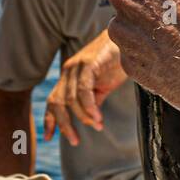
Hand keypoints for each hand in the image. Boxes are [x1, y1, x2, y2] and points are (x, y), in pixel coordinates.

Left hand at [43, 30, 125, 144]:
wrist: (130, 38)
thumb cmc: (117, 61)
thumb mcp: (103, 85)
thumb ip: (94, 100)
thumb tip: (91, 120)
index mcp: (69, 76)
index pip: (53, 101)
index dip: (50, 120)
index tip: (50, 138)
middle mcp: (68, 70)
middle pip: (58, 103)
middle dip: (64, 125)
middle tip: (75, 140)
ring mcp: (77, 66)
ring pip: (71, 99)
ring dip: (83, 117)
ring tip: (97, 125)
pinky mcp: (89, 63)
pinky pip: (83, 90)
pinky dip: (89, 106)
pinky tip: (98, 116)